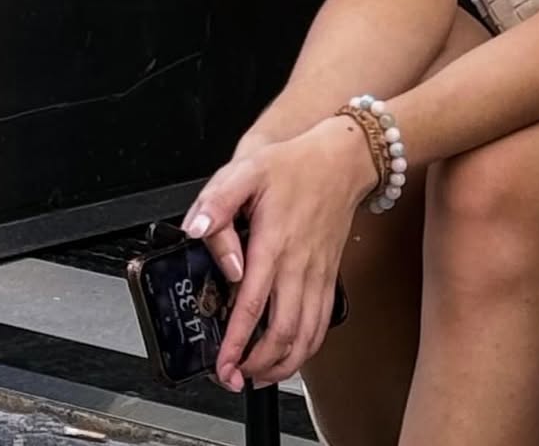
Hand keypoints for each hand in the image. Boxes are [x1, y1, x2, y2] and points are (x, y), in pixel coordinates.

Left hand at [180, 116, 376, 390]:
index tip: (223, 364)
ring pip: (306, 336)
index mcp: (273, 243)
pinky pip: (322, 323)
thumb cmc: (294, 165)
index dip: (237, 341)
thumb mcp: (246, 170)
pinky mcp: (329, 276)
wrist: (342, 160)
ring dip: (283, 364)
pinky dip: (307, 349)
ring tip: (259, 376)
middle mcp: (299, 265)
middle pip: (283, 333)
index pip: (252, 304)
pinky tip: (291, 355)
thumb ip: (217, 201)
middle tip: (235, 377)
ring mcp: (317, 274)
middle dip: (258, 365)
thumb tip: (196, 230)